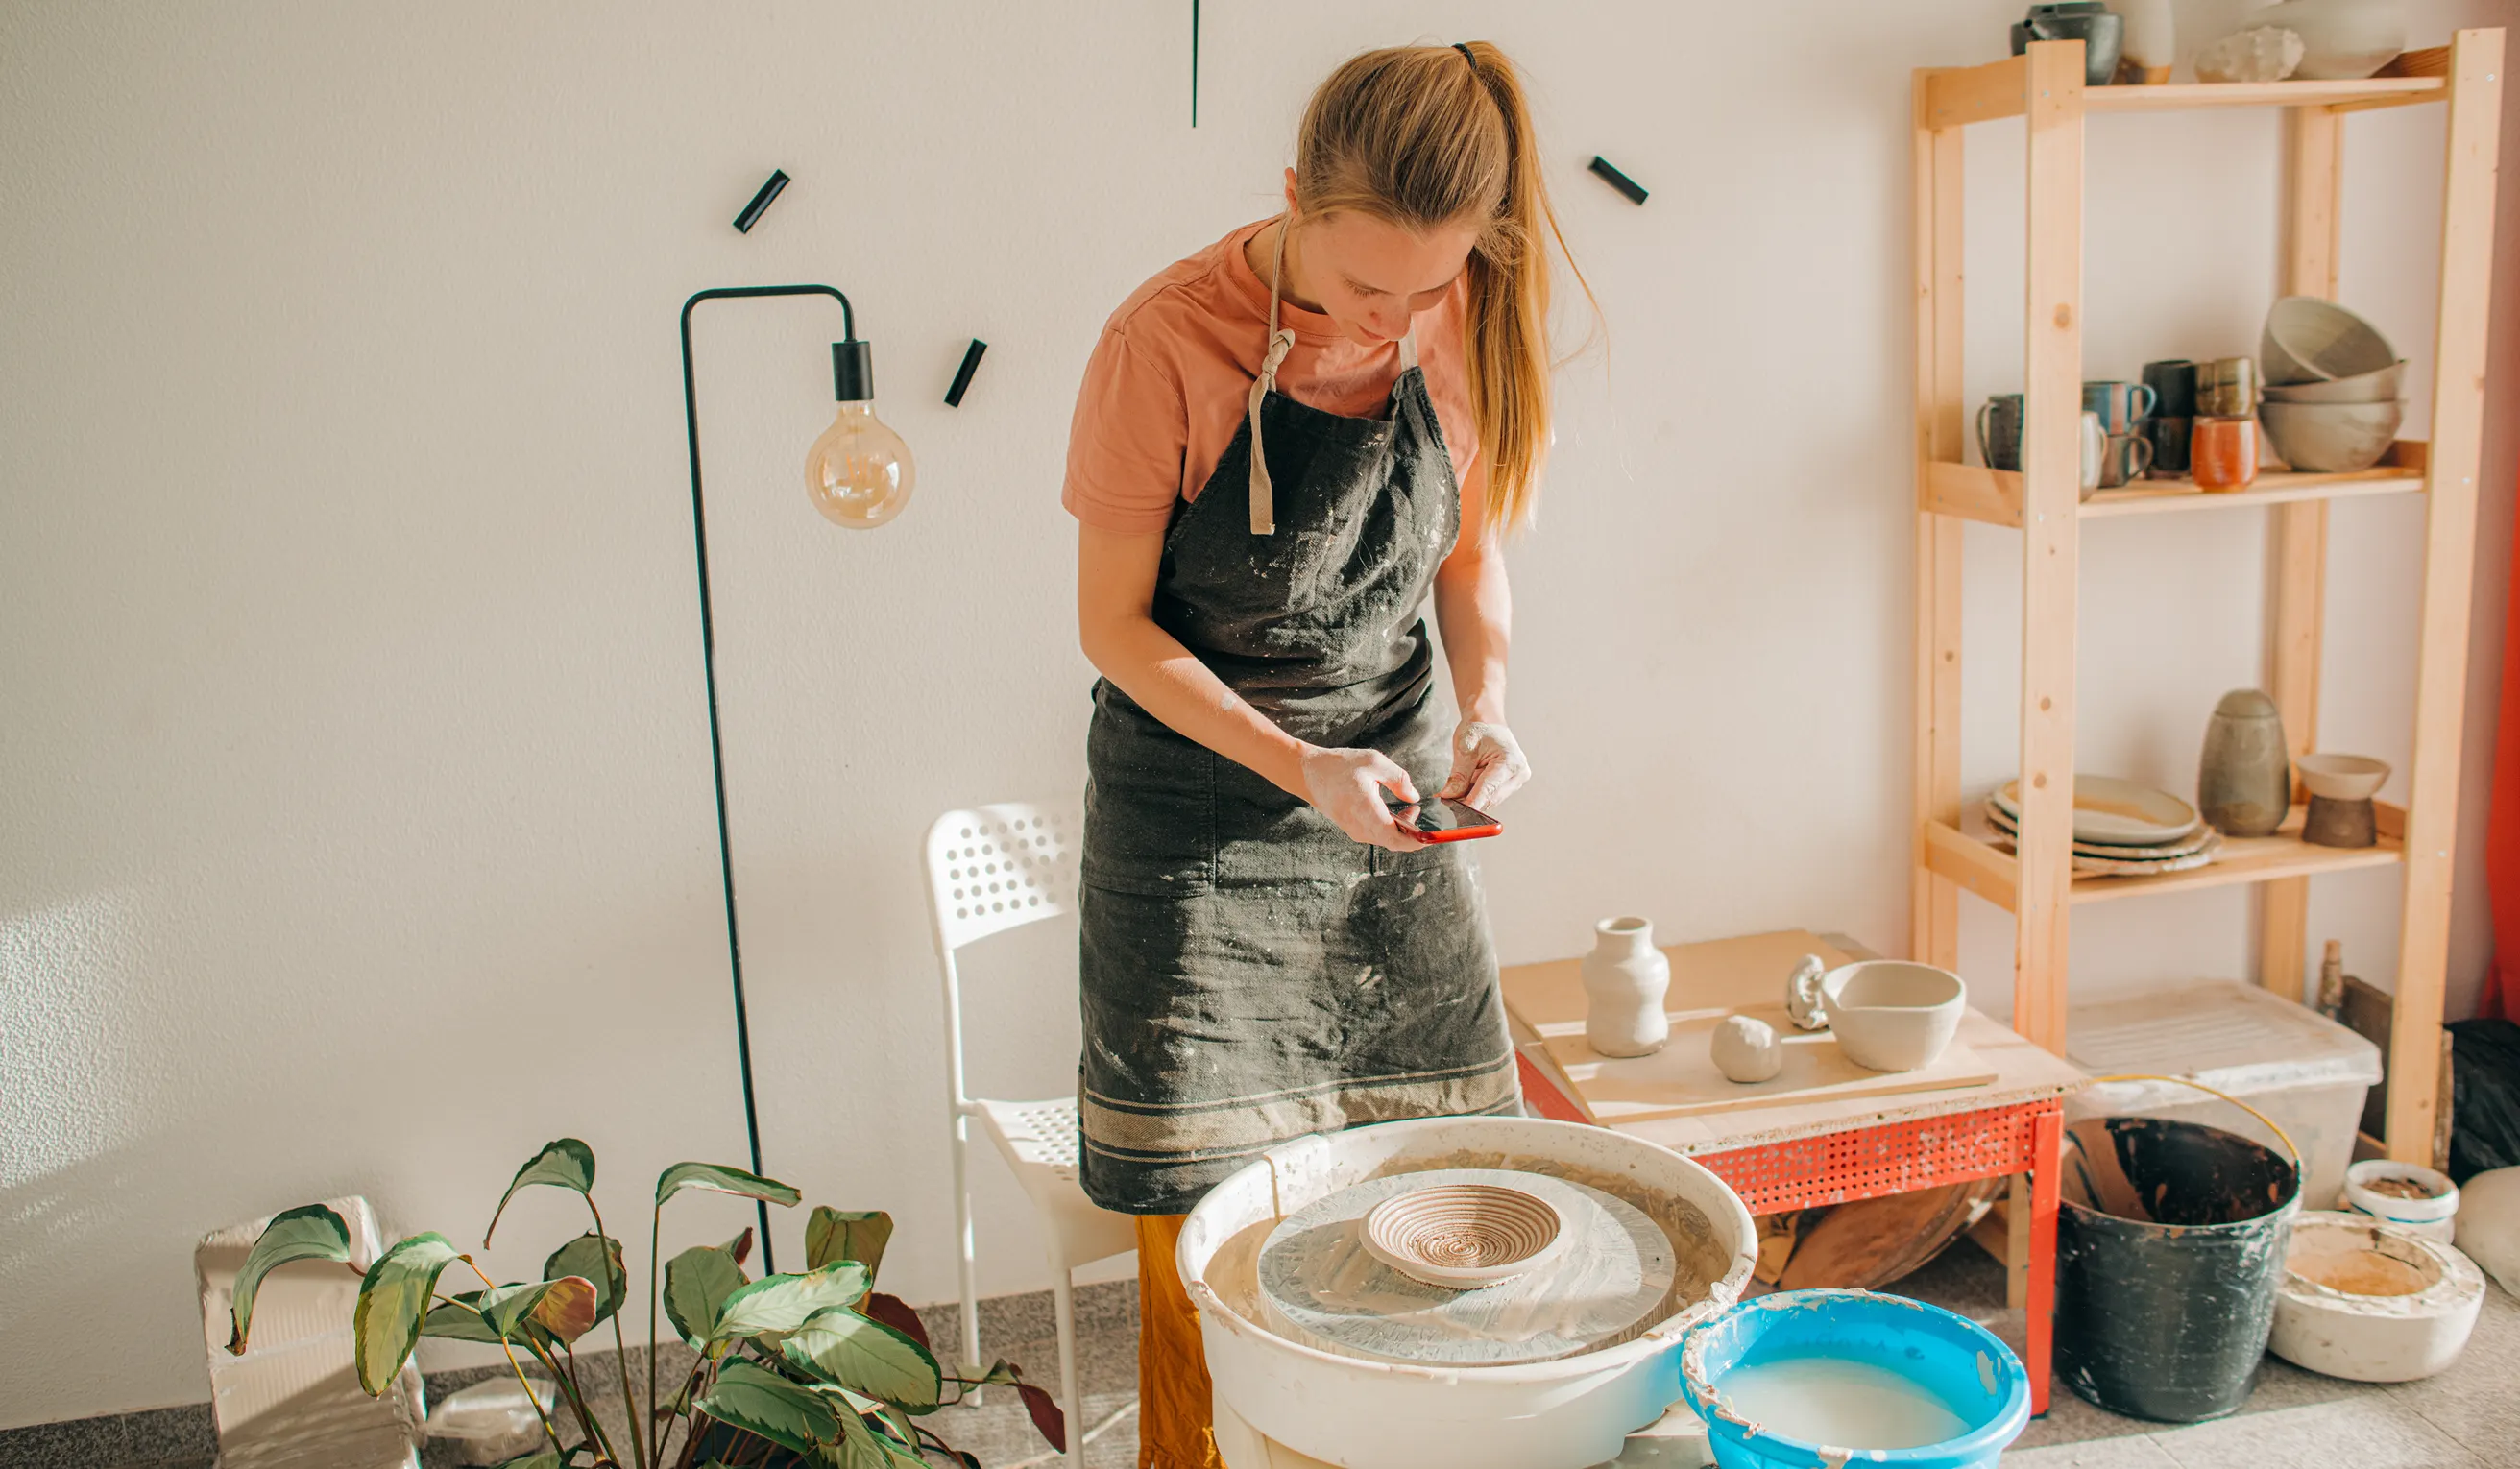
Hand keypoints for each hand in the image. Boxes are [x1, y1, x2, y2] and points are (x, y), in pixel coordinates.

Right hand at [1296, 744, 1425, 850]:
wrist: (1308, 774)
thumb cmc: (1340, 766)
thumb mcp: (1374, 762)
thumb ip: (1399, 779)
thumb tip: (1414, 797)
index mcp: (1367, 813)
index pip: (1397, 840)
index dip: (1418, 841)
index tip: (1432, 835)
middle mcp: (1361, 828)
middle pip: (1395, 842)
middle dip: (1413, 832)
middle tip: (1420, 812)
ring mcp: (1355, 831)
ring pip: (1386, 839)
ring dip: (1402, 829)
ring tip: (1407, 807)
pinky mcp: (1352, 829)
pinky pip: (1377, 834)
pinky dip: (1390, 827)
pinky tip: (1393, 810)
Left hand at [1439, 721, 1530, 810]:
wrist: (1488, 722)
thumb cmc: (1479, 729)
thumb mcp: (1464, 749)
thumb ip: (1458, 775)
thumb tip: (1449, 795)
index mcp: (1509, 762)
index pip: (1487, 790)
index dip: (1470, 803)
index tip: (1455, 810)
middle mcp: (1518, 773)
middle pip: (1490, 799)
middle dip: (1468, 800)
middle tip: (1448, 797)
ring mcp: (1517, 779)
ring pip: (1490, 800)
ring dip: (1472, 797)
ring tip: (1457, 786)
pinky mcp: (1512, 783)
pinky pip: (1492, 795)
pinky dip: (1478, 793)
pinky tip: (1468, 785)